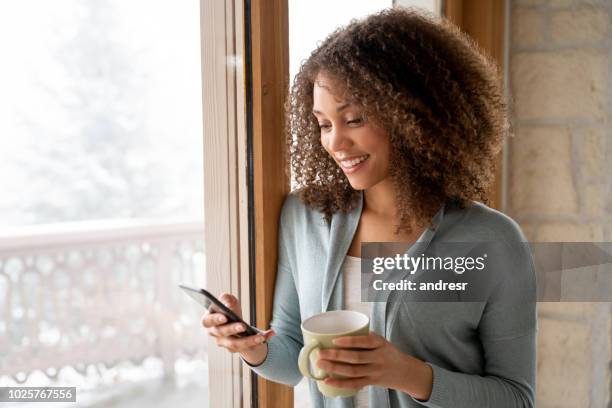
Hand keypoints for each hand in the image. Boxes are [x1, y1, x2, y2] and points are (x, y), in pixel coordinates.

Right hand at [201, 293, 274, 364]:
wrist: (235, 320)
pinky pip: (248, 348)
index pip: (207, 321)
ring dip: (249, 341)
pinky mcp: (236, 348)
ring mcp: (225, 343)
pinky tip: (270, 334)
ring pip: (236, 345)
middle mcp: (215, 333)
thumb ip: (226, 299)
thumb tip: (228, 305)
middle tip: (243, 326)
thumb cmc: (228, 307)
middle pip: (222, 334)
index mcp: (209, 320)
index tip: (225, 317)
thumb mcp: (228, 300)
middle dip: (233, 330)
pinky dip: (260, 341)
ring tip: (261, 337)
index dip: (214, 320)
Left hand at [316, 331, 432, 400]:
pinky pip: (354, 384)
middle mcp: (378, 358)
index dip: (349, 342)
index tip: (333, 340)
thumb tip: (339, 331)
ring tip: (320, 364)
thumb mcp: (381, 341)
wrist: (405, 371)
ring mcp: (375, 371)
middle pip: (355, 358)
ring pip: (353, 371)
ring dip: (334, 368)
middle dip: (336, 356)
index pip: (364, 342)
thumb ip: (364, 337)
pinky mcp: (372, 382)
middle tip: (320, 353)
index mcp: (380, 343)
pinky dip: (340, 383)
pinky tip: (328, 381)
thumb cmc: (388, 352)